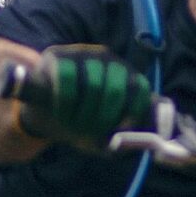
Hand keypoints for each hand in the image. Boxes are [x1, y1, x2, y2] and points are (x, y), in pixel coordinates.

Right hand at [10, 46, 152, 146]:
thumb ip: (129, 139)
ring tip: (74, 125)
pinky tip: (61, 114)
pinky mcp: (58, 55)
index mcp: (126, 77)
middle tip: (91, 132)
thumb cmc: (81, 124)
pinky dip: (65, 102)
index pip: (140, 88)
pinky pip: (67, 78)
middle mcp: (108, 60)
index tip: (123, 129)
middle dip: (103, 117)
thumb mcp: (107, 136)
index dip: (134, 111)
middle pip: (115, 89)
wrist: (45, 116)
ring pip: (92, 85)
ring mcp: (83, 54)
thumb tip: (150, 142)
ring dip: (82, 114)